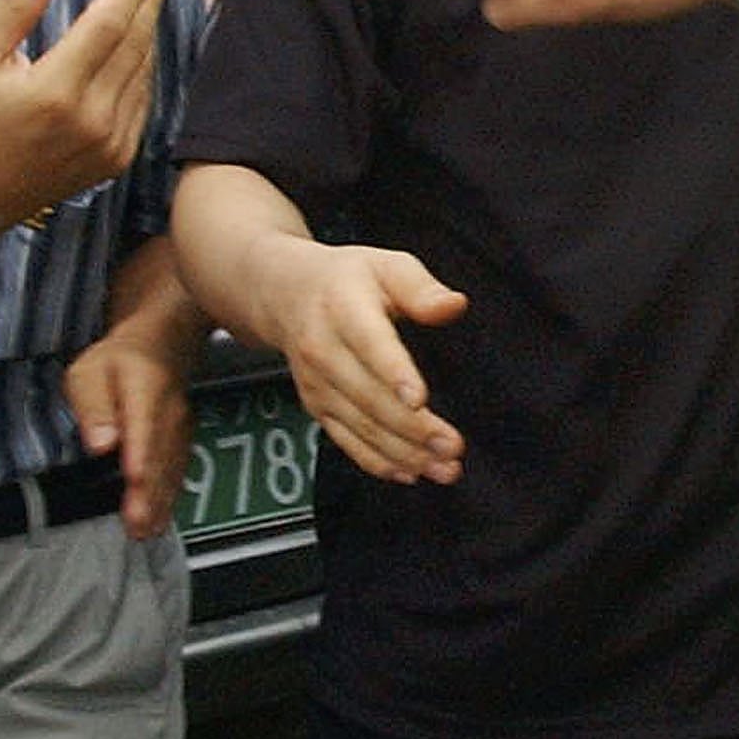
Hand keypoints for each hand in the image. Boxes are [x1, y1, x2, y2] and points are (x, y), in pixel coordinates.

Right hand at [0, 0, 161, 219]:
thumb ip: (12, 5)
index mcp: (56, 90)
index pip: (109, 25)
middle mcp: (92, 119)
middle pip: (135, 46)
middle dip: (146, 4)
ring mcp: (110, 144)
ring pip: (143, 74)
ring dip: (147, 35)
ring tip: (145, 2)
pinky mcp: (116, 160)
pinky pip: (141, 103)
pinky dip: (141, 71)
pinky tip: (135, 48)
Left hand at [65, 333, 193, 536]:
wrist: (163, 339)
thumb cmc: (119, 358)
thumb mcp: (90, 371)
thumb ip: (94, 406)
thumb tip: (101, 444)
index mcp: (145, 390)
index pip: (144, 427)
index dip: (140, 455)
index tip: (135, 479)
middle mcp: (169, 413)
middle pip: (160, 456)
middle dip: (150, 493)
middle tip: (138, 526)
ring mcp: (180, 428)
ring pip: (171, 468)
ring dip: (160, 501)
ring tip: (146, 531)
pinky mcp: (182, 440)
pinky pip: (177, 470)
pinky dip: (169, 496)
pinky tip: (159, 518)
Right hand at [245, 233, 467, 483]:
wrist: (285, 294)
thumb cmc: (348, 279)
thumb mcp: (387, 265)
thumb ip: (421, 287)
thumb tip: (453, 306)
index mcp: (344, 308)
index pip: (369, 343)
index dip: (393, 372)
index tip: (419, 398)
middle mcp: (324, 351)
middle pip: (368, 396)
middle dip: (412, 428)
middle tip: (453, 447)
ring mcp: (318, 384)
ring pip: (360, 426)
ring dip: (403, 453)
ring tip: (445, 468)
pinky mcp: (317, 407)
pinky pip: (346, 440)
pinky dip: (377, 461)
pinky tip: (410, 473)